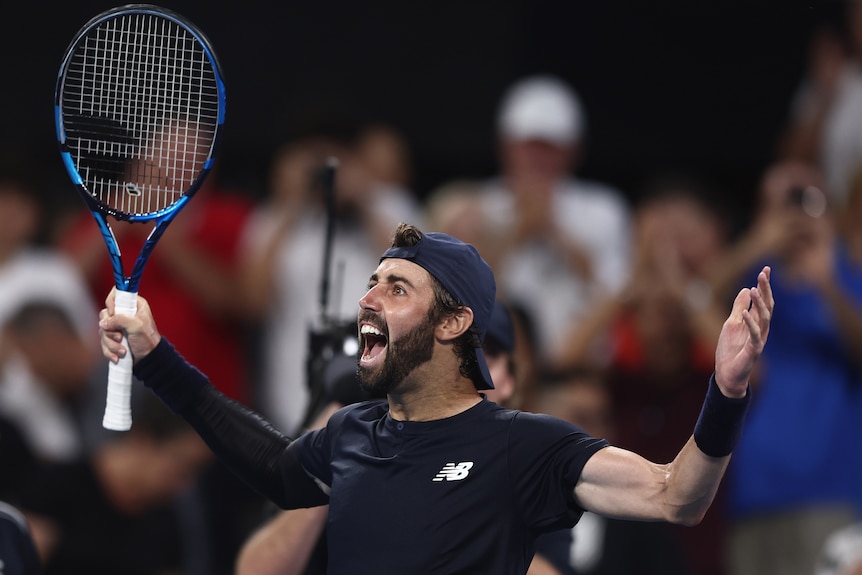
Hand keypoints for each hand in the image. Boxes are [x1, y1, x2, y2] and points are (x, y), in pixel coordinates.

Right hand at [99, 288, 161, 363]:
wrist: (149, 358)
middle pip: (105, 315)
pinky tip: (117, 357)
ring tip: (123, 351)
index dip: (111, 302)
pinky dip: (109, 351)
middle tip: (120, 338)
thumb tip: (103, 322)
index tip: (113, 314)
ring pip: (103, 330)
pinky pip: (103, 342)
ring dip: (111, 344)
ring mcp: (118, 326)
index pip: (116, 294)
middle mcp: (125, 313)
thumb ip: (120, 320)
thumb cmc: (148, 340)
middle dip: (110, 331)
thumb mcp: (137, 326)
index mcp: (134, 305)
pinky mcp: (114, 337)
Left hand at [714, 266, 772, 396]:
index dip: (765, 286)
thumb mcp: (731, 324)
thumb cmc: (730, 350)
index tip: (766, 269)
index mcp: (755, 322)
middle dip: (766, 290)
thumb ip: (739, 308)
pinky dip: (750, 323)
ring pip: (764, 318)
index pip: (763, 301)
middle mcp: (760, 329)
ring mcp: (758, 339)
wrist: (727, 374)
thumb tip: (747, 289)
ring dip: (760, 303)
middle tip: (763, 273)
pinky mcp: (753, 350)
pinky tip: (745, 313)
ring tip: (755, 288)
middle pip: (767, 306)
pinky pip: (754, 335)